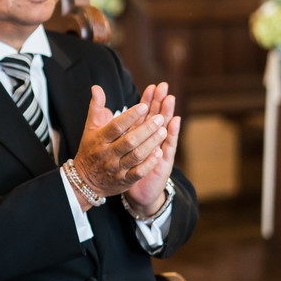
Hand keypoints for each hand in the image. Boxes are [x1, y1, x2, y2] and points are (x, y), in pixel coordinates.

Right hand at [72, 84, 167, 200]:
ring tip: (164, 131)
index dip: (130, 116)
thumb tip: (96, 87)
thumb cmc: (90, 149)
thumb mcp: (90, 128)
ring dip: (151, 143)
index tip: (144, 105)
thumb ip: (96, 107)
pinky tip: (159, 152)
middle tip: (160, 118)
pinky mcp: (124, 181)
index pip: (116, 126)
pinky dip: (149, 163)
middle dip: (146, 129)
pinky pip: (138, 173)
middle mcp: (107, 154)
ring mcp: (116, 168)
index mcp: (99, 139)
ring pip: (136, 156)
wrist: (84, 181)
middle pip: (129, 141)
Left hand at [123, 83, 180, 215]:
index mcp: (142, 136)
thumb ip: (114, 129)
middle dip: (160, 102)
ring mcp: (161, 150)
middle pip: (158, 117)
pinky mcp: (165, 162)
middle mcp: (154, 141)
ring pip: (165, 128)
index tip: (152, 86)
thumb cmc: (129, 169)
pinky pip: (169, 147)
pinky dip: (172, 134)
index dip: (149, 100)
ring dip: (168, 114)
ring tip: (170, 98)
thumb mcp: (120, 149)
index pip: (146, 114)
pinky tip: (175, 122)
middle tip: (164, 86)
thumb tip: (106, 109)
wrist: (139, 194)